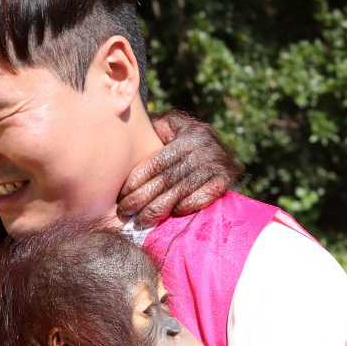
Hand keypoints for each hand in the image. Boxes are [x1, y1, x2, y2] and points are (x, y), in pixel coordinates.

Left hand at [118, 110, 241, 225]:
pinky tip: (170, 215)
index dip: (137, 180)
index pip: (157, 161)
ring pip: (180, 192)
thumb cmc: (184, 136)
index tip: (121, 193)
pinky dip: (186, 207)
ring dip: (157, 210)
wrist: (219, 146)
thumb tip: (129, 134)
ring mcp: (215, 165)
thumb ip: (153, 128)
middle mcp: (202, 148)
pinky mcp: (224, 180)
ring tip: (139, 221)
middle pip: (166, 179)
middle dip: (142, 199)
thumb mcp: (170, 124)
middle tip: (124, 212)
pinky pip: (202, 198)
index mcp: (187, 134)